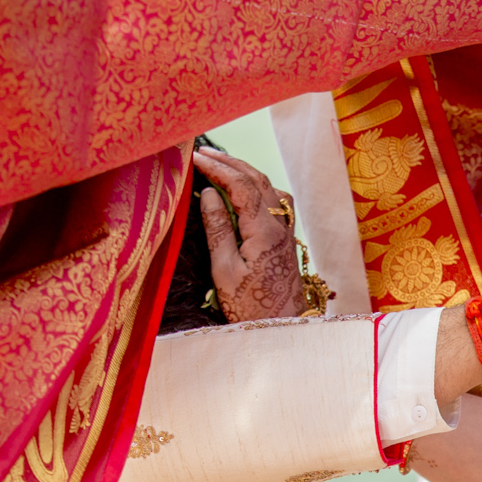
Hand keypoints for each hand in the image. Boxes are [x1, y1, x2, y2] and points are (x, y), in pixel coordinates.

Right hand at [194, 148, 305, 320]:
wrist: (283, 329)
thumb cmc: (250, 307)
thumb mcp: (225, 271)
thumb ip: (218, 229)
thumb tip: (210, 194)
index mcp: (264, 231)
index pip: (241, 185)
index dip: (218, 168)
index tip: (195, 158)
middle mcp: (280, 225)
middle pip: (258, 180)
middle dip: (230, 162)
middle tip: (204, 152)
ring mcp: (286, 231)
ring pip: (268, 188)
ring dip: (245, 171)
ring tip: (220, 164)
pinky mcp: (286, 240)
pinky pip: (274, 201)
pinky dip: (257, 186)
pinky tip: (244, 189)